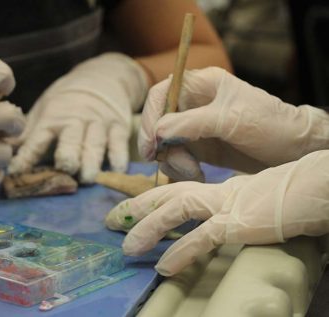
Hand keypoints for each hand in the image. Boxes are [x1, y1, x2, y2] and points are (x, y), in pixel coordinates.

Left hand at [8, 53, 147, 182]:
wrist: (102, 77)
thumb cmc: (67, 100)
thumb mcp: (44, 109)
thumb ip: (29, 133)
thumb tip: (3, 150)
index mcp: (53, 118)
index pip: (38, 139)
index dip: (27, 156)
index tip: (15, 172)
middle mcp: (76, 120)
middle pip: (72, 139)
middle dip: (68, 153)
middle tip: (65, 167)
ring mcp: (99, 124)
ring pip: (96, 143)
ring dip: (92, 160)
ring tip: (89, 178)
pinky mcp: (119, 126)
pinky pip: (120, 143)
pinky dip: (119, 156)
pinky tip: (118, 171)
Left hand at [107, 150, 328, 275]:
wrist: (317, 186)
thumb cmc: (292, 196)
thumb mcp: (254, 204)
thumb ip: (233, 212)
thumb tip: (219, 224)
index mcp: (222, 190)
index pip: (177, 191)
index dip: (150, 199)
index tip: (130, 210)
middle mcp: (219, 192)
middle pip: (167, 195)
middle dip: (136, 208)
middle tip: (111, 221)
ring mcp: (227, 204)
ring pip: (176, 211)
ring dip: (149, 229)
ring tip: (128, 248)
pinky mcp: (238, 222)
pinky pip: (203, 237)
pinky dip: (181, 251)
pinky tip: (164, 266)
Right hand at [138, 67, 328, 179]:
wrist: (292, 151)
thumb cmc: (269, 125)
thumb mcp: (230, 120)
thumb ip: (192, 123)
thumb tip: (157, 130)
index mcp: (201, 85)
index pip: (161, 94)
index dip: (149, 117)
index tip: (150, 144)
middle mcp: (192, 104)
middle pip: (158, 121)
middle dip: (161, 144)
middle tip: (164, 161)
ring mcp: (193, 126)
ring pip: (164, 143)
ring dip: (172, 160)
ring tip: (192, 170)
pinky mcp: (197, 146)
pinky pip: (175, 157)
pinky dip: (180, 168)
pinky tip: (196, 174)